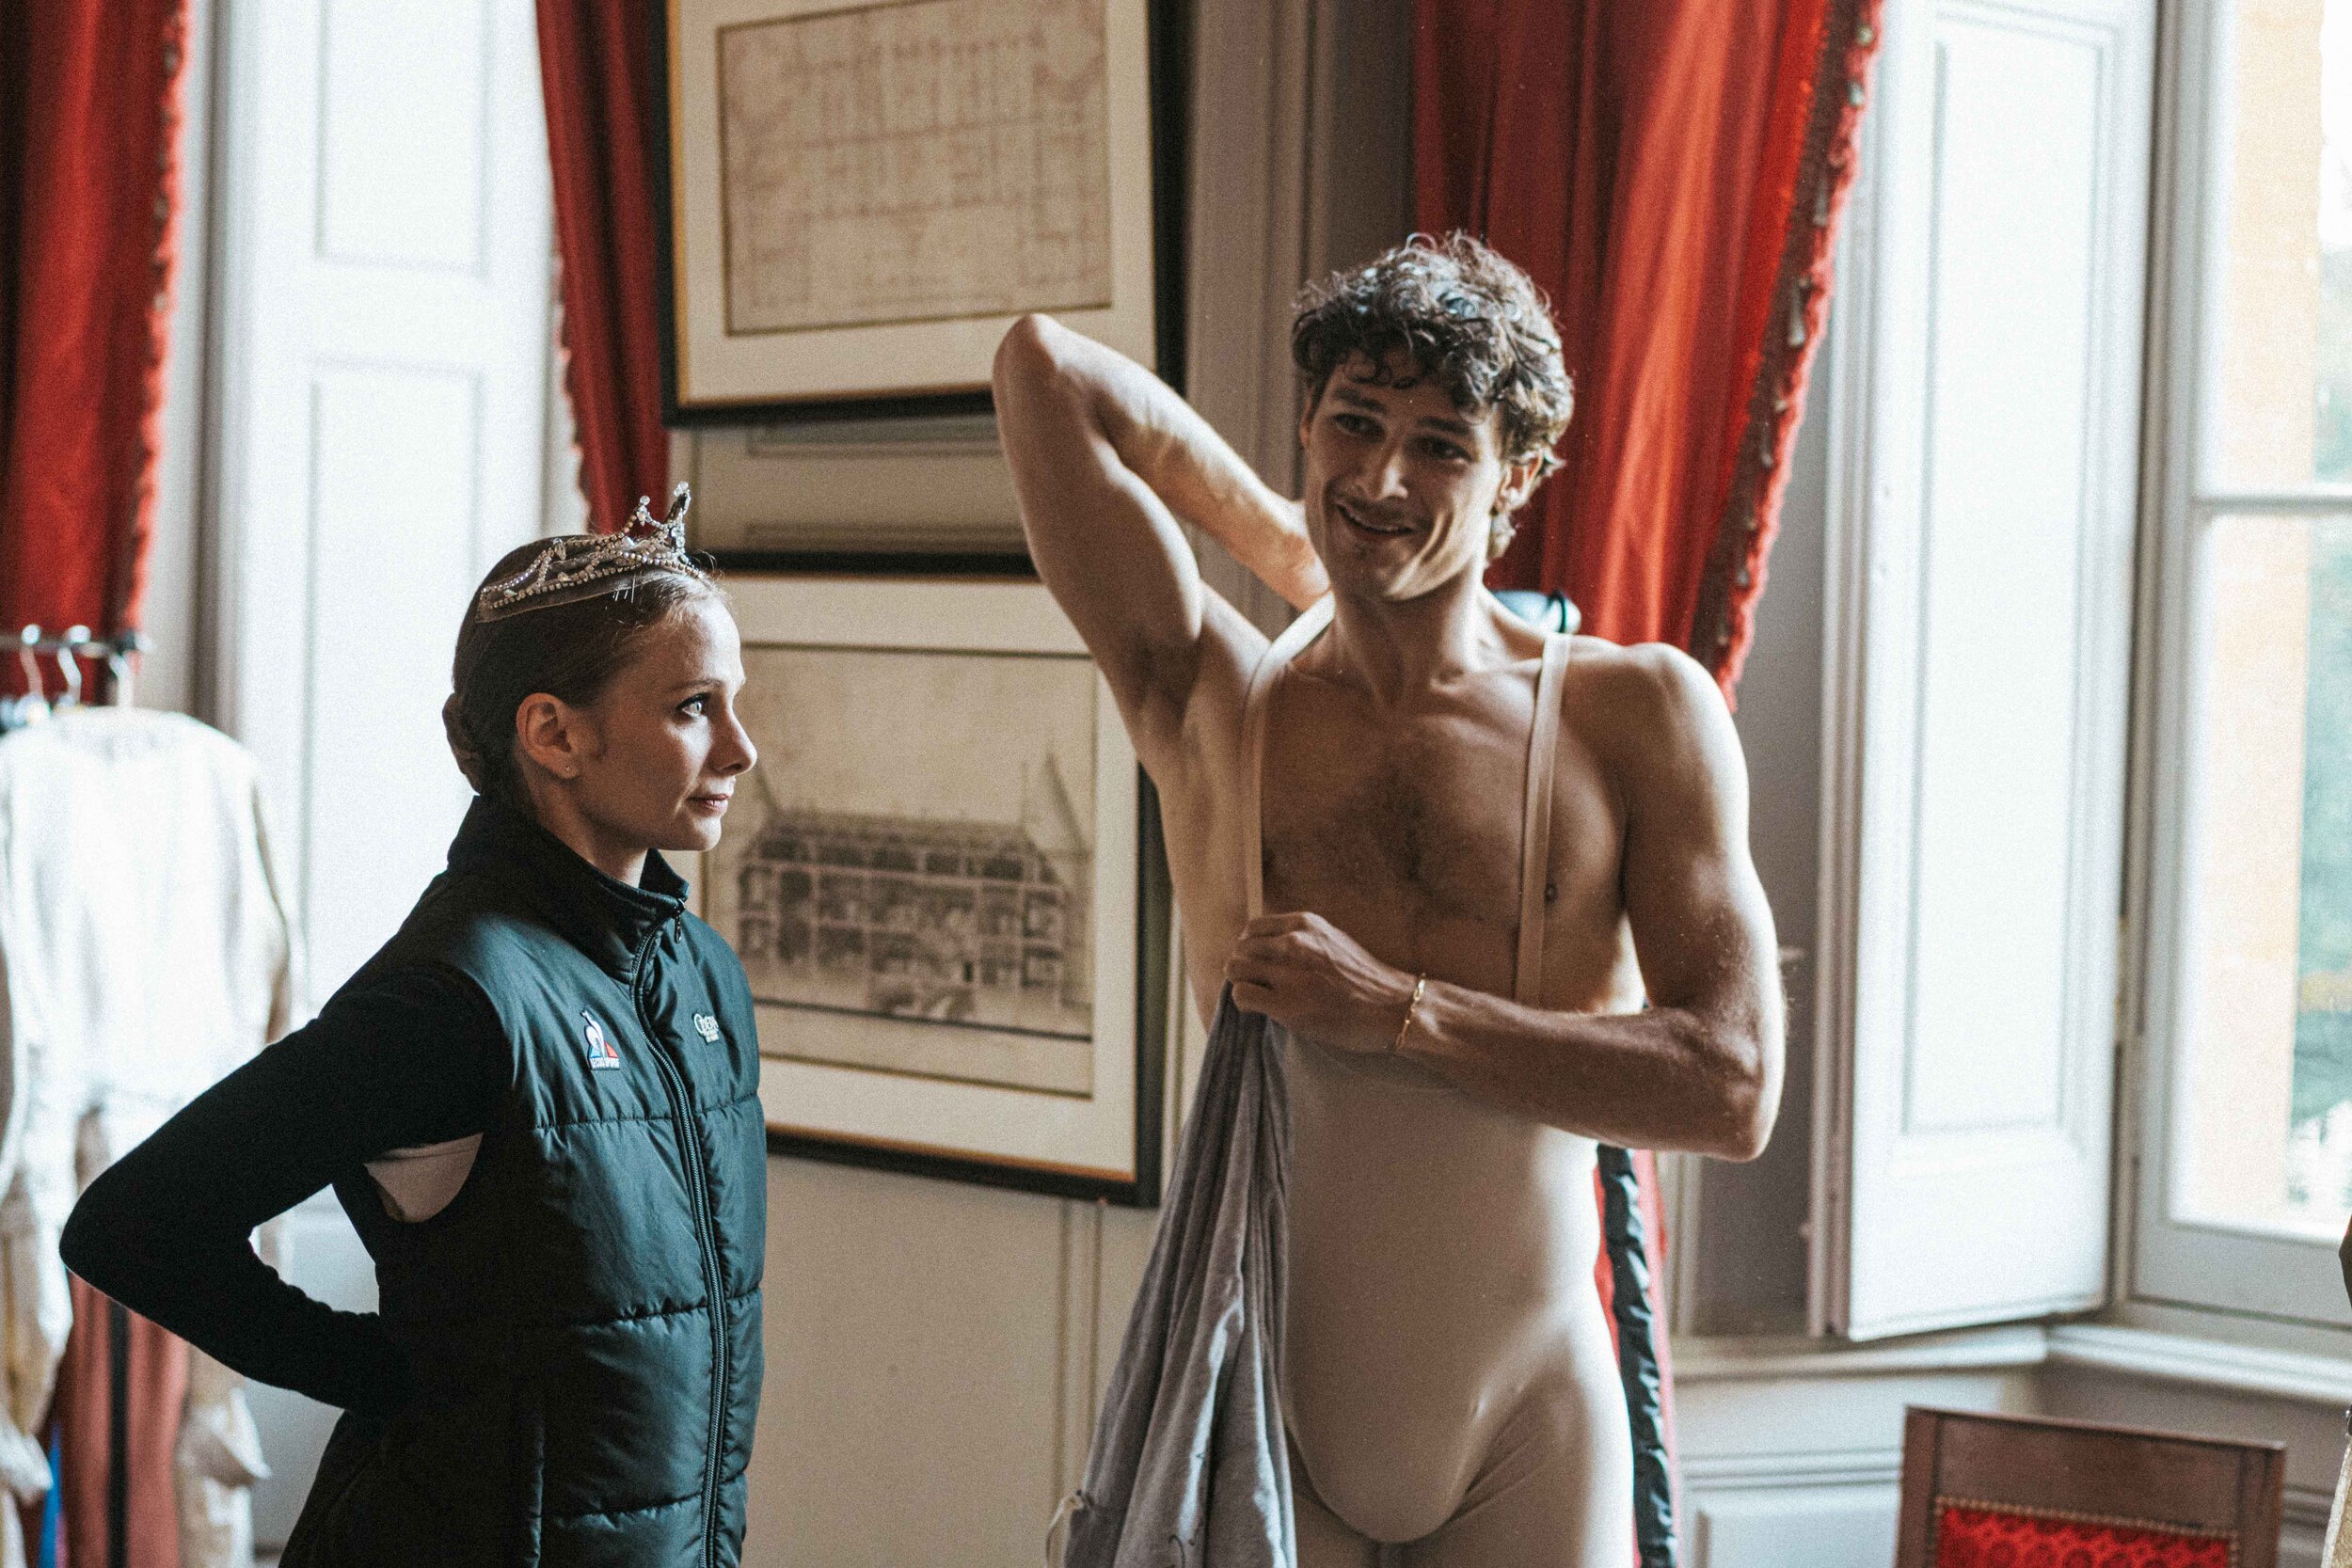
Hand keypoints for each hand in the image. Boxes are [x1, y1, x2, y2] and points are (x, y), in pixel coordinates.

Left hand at [1224, 912, 1416, 1053]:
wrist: (1392, 1007)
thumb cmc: (1364, 978)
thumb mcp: (1332, 939)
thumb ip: (1301, 937)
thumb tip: (1265, 946)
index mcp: (1304, 924)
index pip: (1252, 929)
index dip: (1250, 948)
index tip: (1258, 963)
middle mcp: (1293, 943)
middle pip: (1241, 949)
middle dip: (1244, 967)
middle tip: (1258, 983)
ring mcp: (1289, 974)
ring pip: (1235, 970)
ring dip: (1243, 983)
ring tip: (1260, 995)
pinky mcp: (1287, 1004)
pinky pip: (1242, 996)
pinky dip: (1245, 1003)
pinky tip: (1261, 1009)